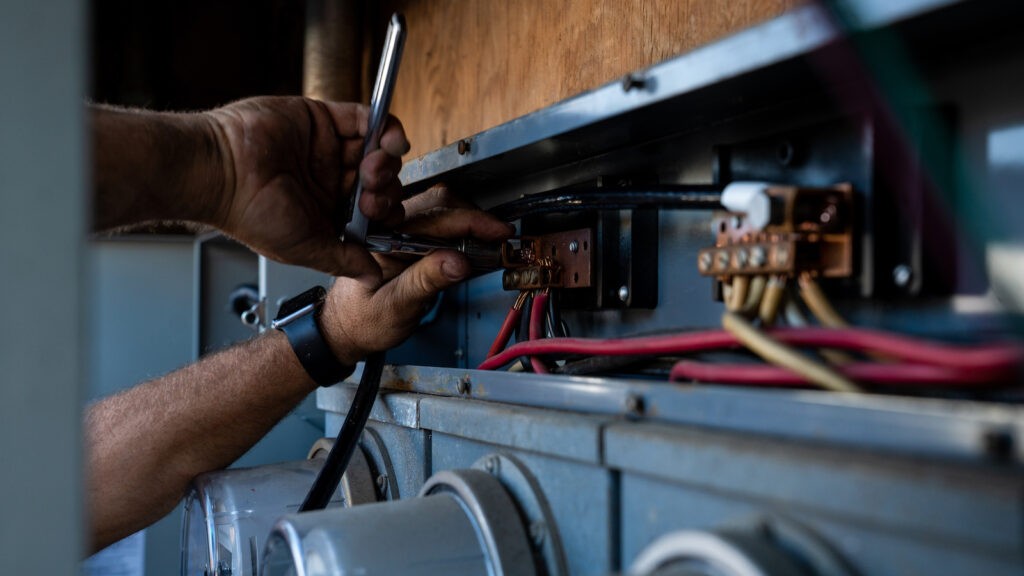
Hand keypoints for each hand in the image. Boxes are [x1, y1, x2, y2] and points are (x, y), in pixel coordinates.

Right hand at [207, 96, 409, 277]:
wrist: (221, 171)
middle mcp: (329, 179)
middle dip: (386, 188)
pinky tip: (388, 141)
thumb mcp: (305, 247)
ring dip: (387, 160)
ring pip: (376, 150)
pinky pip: (366, 118)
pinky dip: (386, 128)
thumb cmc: (250, 213)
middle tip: (371, 194)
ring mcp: (328, 148)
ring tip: (373, 168)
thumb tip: (373, 277)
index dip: (385, 214)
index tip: (381, 218)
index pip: (372, 212)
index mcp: (326, 211)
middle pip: (379, 181)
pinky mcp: (323, 119)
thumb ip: (343, 259)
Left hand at [320, 186, 514, 363]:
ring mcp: (397, 227)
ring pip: (440, 207)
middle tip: (500, 237)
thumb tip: (459, 261)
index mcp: (381, 237)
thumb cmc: (363, 321)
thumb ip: (425, 282)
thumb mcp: (396, 307)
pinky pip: (437, 220)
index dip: (474, 222)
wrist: (345, 327)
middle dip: (474, 217)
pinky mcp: (405, 234)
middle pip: (440, 203)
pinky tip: (471, 244)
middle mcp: (387, 225)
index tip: (500, 232)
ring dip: (468, 221)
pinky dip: (459, 228)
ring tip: (489, 242)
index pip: (436, 218)